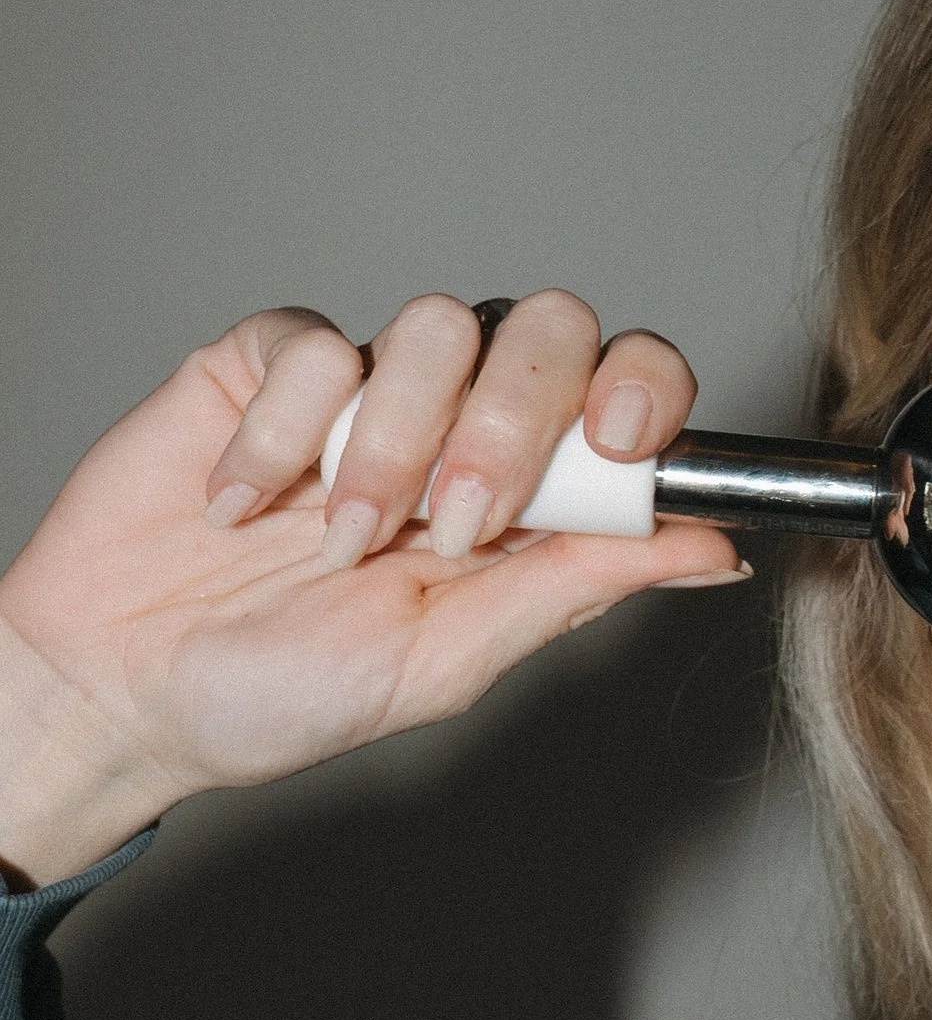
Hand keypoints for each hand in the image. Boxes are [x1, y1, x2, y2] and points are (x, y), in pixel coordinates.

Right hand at [0, 292, 738, 886]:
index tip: (620, 447)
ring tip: (336, 541)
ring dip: (390, 449)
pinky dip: (281, 439)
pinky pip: (315, 346)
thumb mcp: (451, 657)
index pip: (626, 387)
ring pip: (434, 327)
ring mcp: (365, 387)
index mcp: (528, 495)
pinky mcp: (267, 362)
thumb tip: (716, 550)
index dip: (644, 390)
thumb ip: (579, 587)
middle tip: (454, 526)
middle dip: (512, 426)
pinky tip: (242, 509)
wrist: (128, 690)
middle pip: (547, 327)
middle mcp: (458, 422)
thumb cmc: (285, 692)